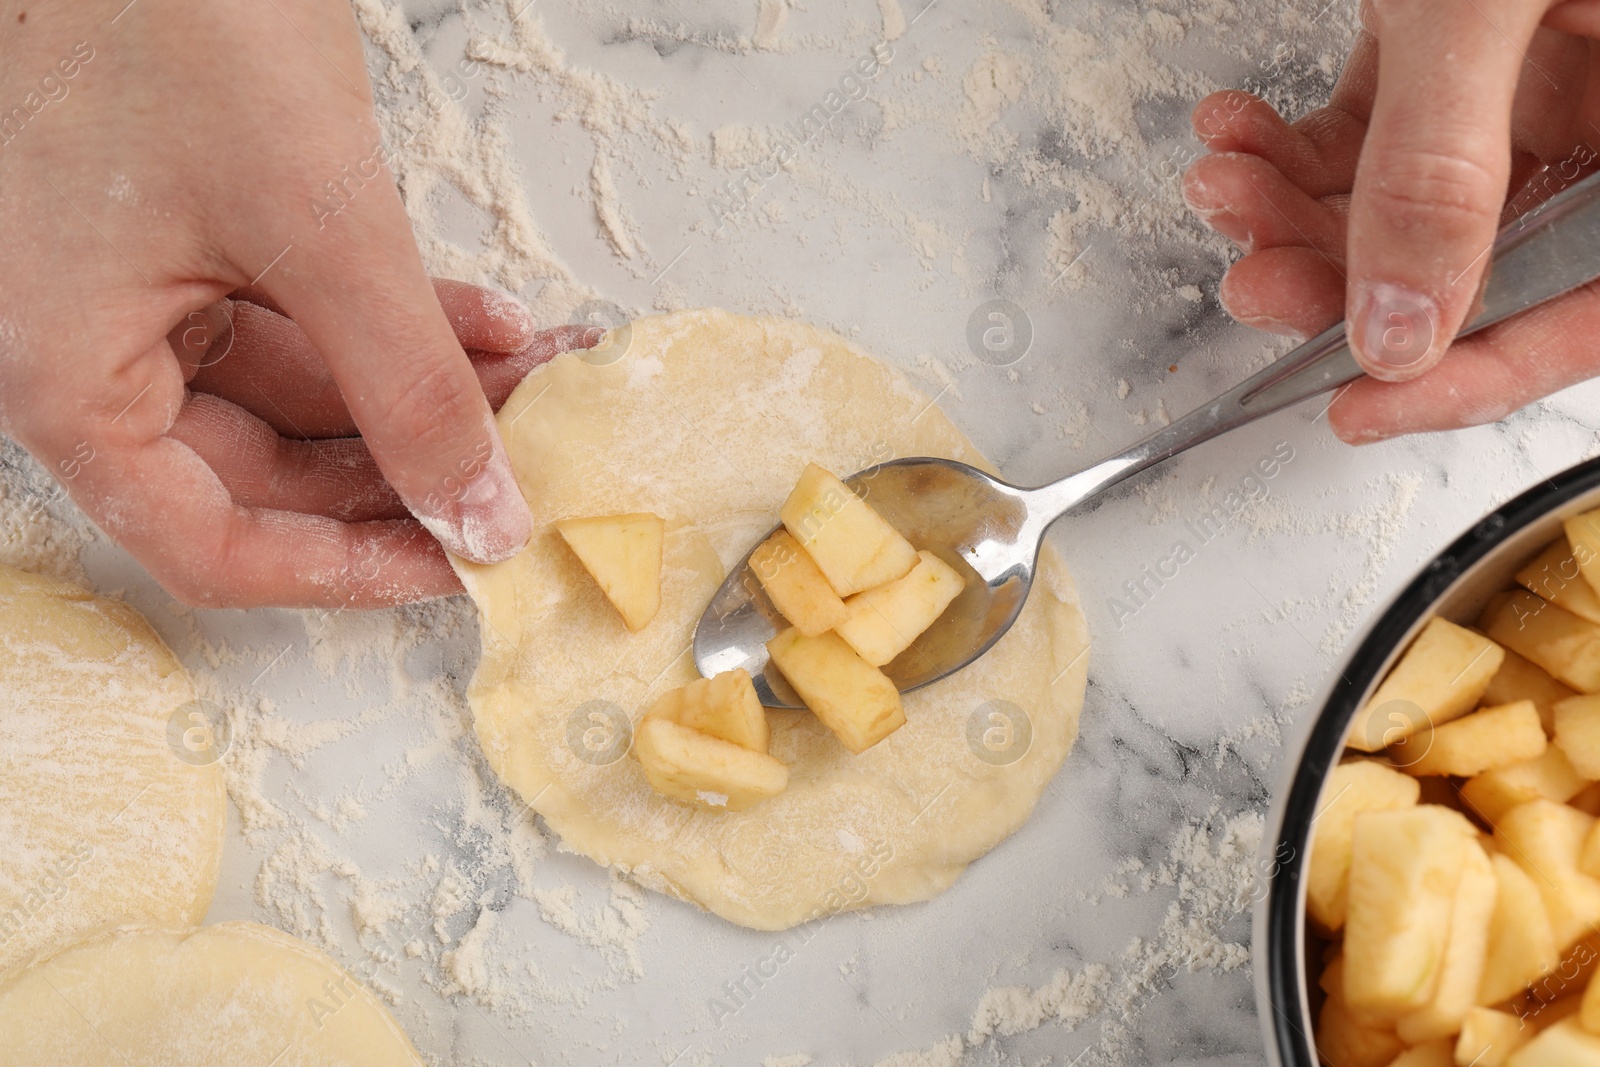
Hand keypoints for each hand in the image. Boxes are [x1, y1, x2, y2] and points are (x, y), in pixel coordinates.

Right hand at [0, 1, 566, 605]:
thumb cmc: (169, 18)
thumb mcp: (318, 225)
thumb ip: (408, 387)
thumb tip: (480, 515)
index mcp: (71, 380)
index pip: (213, 544)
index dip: (346, 572)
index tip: (459, 564)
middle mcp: (96, 351)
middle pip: (269, 475)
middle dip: (412, 464)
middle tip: (524, 461)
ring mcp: (144, 292)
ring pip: (304, 394)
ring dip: (426, 391)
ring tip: (536, 379)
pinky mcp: (195, 237)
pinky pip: (307, 318)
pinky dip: (400, 326)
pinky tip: (494, 322)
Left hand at [1182, 1, 1599, 442]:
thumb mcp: (1486, 7)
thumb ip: (1440, 163)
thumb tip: (1395, 321)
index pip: (1578, 317)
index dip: (1469, 381)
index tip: (1357, 408)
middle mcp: (1590, 128)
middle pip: (1471, 275)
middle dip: (1338, 289)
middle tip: (1257, 281)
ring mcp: (1524, 98)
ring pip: (1398, 216)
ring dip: (1289, 218)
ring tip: (1224, 187)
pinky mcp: (1452, 60)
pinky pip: (1367, 142)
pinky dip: (1289, 153)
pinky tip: (1238, 134)